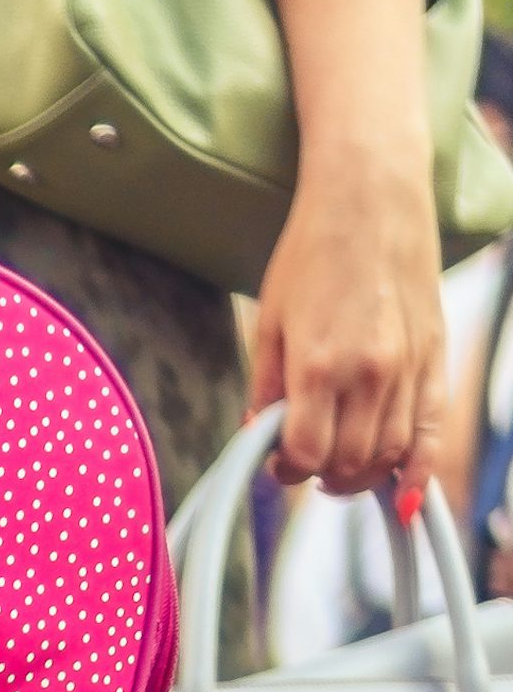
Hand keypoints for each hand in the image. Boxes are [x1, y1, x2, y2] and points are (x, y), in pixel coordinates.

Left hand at [255, 0, 446, 502]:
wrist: (372, 197)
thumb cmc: (312, 251)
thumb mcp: (270, 320)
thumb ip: (263, 387)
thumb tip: (256, 438)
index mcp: (317, 364)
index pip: (304, 454)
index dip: (285, 470)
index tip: (277, 462)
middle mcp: (368, 372)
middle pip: (347, 464)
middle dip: (321, 476)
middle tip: (307, 461)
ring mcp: (407, 367)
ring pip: (387, 456)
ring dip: (361, 476)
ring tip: (341, 465)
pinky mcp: (434, 358)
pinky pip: (431, 432)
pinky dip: (418, 471)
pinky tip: (404, 494)